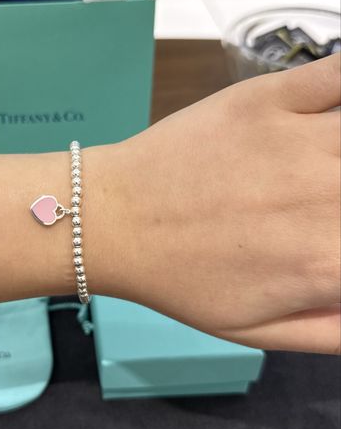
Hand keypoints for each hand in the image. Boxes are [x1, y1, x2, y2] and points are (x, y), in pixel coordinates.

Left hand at [92, 54, 340, 353]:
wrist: (111, 220)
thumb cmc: (180, 280)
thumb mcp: (256, 332)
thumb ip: (335, 329)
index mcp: (328, 264)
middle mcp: (329, 198)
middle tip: (330, 204)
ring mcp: (301, 140)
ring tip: (329, 171)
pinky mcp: (270, 97)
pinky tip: (338, 104)